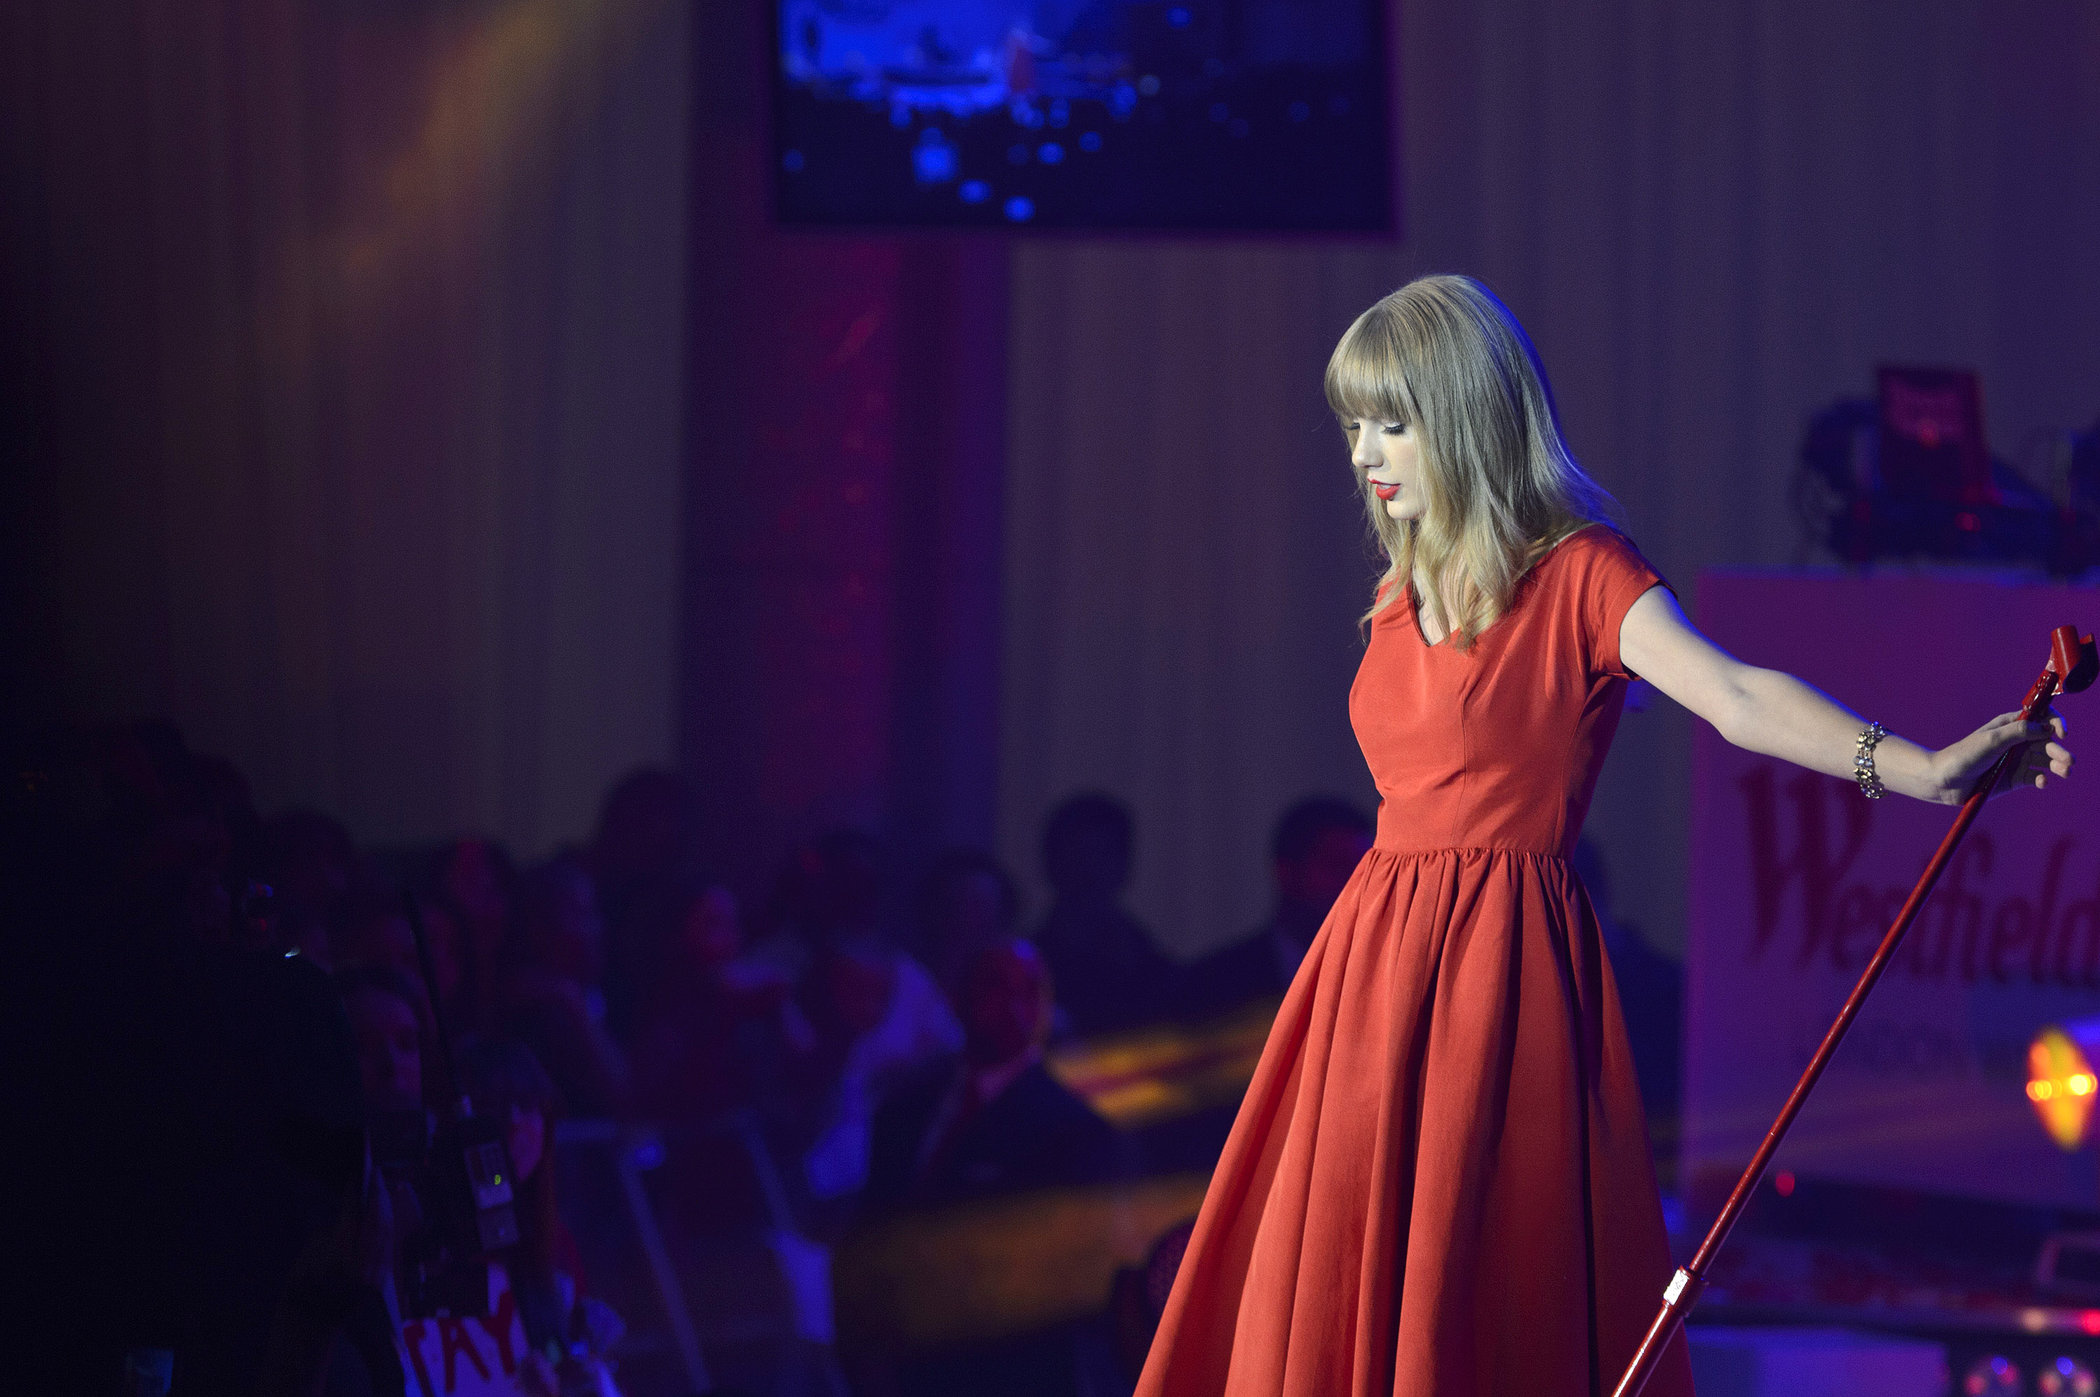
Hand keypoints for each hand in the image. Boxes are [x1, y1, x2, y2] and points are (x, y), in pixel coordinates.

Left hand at [1929, 711, 2071, 802]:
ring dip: (2058, 765)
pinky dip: (2042, 779)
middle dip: (2060, 750)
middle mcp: (2017, 741)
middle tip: (2069, 761)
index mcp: (2011, 725)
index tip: (2060, 733)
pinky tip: (2041, 782)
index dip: (2055, 722)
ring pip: (2045, 761)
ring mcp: (2017, 760)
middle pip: (2047, 742)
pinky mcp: (2015, 778)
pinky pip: (2035, 777)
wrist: (1945, 781)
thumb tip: (2046, 727)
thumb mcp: (1992, 739)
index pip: (2041, 718)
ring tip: (2065, 772)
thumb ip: (2020, 731)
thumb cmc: (1965, 755)